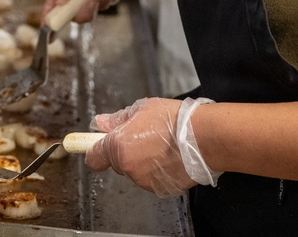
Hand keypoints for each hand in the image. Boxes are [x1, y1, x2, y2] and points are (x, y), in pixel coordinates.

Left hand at [85, 97, 219, 197]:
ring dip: (143, 161)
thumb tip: (101, 123)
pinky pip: (152, 180)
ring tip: (162, 145)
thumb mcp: (142, 108)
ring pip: (136, 171)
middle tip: (144, 137)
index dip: (94, 150)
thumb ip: (118, 119)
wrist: (203, 138)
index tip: (96, 146)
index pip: (93, 157)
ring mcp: (144, 181)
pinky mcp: (160, 190)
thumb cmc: (175, 120)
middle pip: (118, 162)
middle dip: (127, 151)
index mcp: (118, 146)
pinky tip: (170, 157)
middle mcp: (128, 167)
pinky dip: (158, 171)